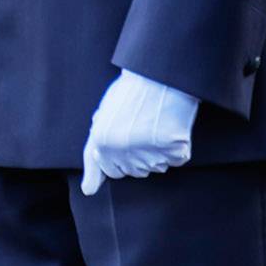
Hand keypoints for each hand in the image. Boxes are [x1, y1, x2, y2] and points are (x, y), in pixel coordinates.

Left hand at [80, 70, 200, 195]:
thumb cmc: (129, 95)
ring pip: (156, 166)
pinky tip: (171, 125)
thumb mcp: (102, 121)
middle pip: (135, 171)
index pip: (112, 170)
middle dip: (139, 154)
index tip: (127, 133)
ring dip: (158, 151)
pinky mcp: (173, 149)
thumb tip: (88, 191)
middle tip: (143, 126)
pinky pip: (177, 158)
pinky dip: (178, 146)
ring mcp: (149, 152)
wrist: (158, 74)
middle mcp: (123, 152)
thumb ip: (92, 158)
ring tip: (156, 123)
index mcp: (102, 145)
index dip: (121, 153)